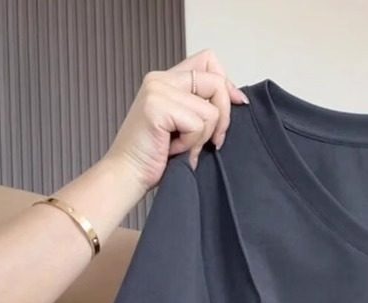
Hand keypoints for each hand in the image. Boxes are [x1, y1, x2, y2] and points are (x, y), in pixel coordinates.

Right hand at [101, 48, 248, 192]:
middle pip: (216, 82)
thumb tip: (238, 98)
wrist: (129, 175)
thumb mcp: (185, 125)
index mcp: (167, 80)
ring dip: (202, 138)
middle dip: (223, 118)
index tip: (235, 106)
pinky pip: (198, 125)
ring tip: (183, 147)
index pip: (209, 61)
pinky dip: (191, 145)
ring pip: (211, 111)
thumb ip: (203, 105)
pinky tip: (174, 150)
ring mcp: (158, 90)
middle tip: (212, 141)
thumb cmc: (156, 156)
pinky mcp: (157, 107)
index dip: (227, 85)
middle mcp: (161, 79)